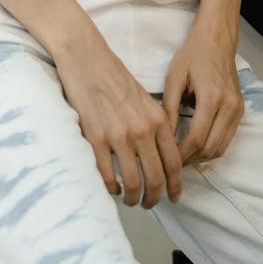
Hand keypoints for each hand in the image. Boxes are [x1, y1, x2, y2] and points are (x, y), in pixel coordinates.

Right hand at [54, 36, 182, 208]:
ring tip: (131, 200)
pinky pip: (107, 176)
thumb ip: (155, 126)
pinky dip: (111, 189)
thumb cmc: (114, 77)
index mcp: (157, 118)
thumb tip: (160, 158)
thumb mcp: (144, 99)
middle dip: (154, 198)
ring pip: (133, 183)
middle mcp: (142, 129)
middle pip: (156, 178)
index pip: (174, 162)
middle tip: (150, 205)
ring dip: (133, 198)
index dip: (176, 186)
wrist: (87, 59)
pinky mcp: (95, 138)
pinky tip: (112, 188)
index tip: (175, 197)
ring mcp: (118, 135)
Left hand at [162, 21, 243, 165]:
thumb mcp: (174, 78)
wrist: (217, 39)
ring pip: (221, 148)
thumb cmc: (193, 54)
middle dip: (190, 160)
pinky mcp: (240, 110)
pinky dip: (212, 148)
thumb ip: (169, 109)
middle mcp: (229, 106)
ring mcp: (237, 109)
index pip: (196, 138)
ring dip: (201, 158)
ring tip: (181, 158)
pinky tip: (195, 147)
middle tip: (170, 164)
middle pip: (210, 148)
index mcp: (212, 97)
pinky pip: (227, 139)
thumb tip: (164, 138)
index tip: (165, 159)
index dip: (180, 154)